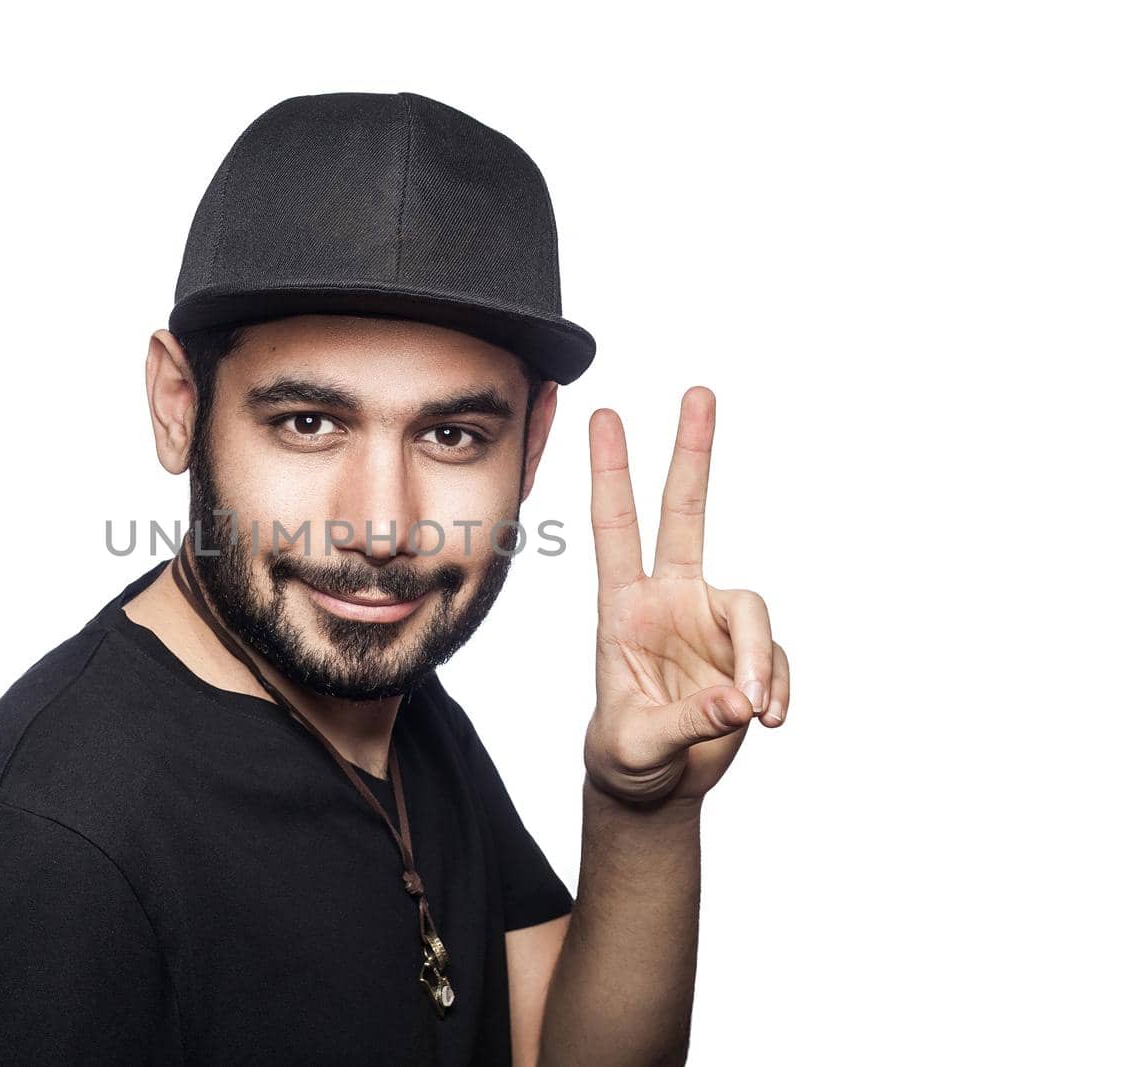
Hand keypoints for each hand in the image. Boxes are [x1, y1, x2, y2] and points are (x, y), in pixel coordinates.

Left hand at [583, 387, 788, 806]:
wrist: (654, 786)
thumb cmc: (626, 756)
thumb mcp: (638, 744)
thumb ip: (685, 721)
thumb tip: (739, 700)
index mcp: (623, 609)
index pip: (615, 529)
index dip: (610, 473)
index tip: (603, 415)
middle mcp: (670, 601)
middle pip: (685, 513)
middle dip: (691, 453)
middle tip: (698, 391)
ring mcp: (712, 623)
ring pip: (754, 612)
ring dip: (760, 662)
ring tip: (754, 713)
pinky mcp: (747, 653)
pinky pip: (775, 659)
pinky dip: (777, 689)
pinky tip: (764, 719)